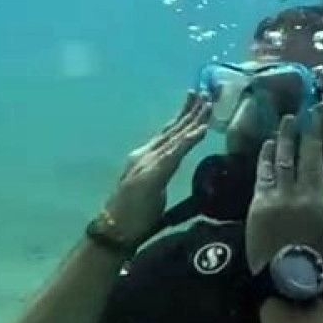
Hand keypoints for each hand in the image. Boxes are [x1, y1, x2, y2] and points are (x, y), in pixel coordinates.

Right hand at [103, 94, 210, 246]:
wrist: (114, 229)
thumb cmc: (133, 215)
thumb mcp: (152, 190)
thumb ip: (160, 175)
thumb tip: (170, 167)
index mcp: (146, 157)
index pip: (168, 133)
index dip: (183, 116)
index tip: (198, 101)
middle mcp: (146, 154)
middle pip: (173, 128)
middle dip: (190, 110)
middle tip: (206, 92)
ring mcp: (148, 162)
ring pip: (175, 136)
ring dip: (193, 119)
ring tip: (208, 104)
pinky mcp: (152, 174)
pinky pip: (175, 153)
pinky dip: (189, 139)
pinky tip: (201, 129)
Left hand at [245, 115, 322, 274]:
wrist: (285, 274)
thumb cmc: (311, 252)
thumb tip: (322, 177)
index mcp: (320, 197)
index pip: (316, 159)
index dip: (313, 137)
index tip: (313, 120)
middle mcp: (299, 191)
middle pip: (295, 155)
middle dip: (294, 133)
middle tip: (292, 117)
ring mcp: (276, 196)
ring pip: (278, 161)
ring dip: (279, 142)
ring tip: (280, 128)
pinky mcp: (258, 203)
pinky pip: (262, 175)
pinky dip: (264, 159)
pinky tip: (266, 149)